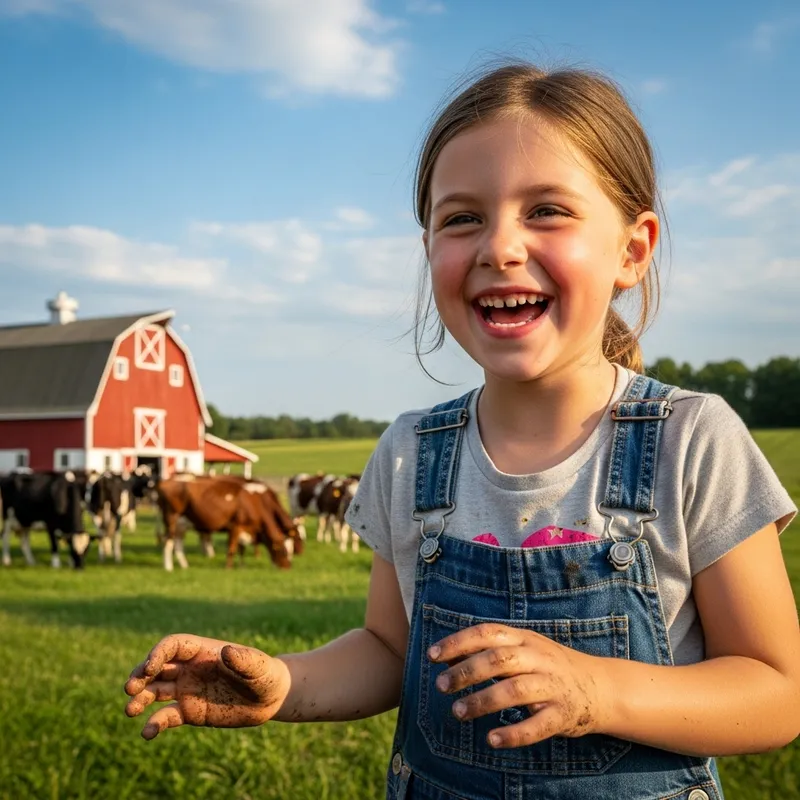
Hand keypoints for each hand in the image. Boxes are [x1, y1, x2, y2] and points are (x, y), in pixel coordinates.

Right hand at [124, 634, 290, 739]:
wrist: (269, 699)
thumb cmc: (264, 674)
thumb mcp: (257, 666)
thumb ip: (243, 659)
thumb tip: (226, 652)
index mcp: (203, 651)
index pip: (173, 646)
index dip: (158, 654)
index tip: (149, 668)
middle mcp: (190, 669)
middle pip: (158, 667)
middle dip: (141, 675)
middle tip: (129, 687)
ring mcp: (187, 690)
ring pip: (156, 691)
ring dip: (140, 698)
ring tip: (130, 710)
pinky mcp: (189, 712)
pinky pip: (166, 717)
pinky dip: (155, 724)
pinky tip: (147, 733)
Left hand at [428, 623, 606, 748]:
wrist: (602, 687)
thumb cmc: (551, 667)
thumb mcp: (525, 648)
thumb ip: (493, 648)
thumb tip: (449, 653)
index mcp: (525, 639)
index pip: (487, 633)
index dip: (458, 642)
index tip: (433, 655)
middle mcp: (539, 658)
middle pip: (498, 660)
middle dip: (466, 672)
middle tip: (442, 686)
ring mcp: (552, 686)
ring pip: (514, 691)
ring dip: (483, 701)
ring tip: (458, 712)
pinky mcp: (563, 715)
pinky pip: (537, 725)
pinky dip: (514, 734)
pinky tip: (492, 740)